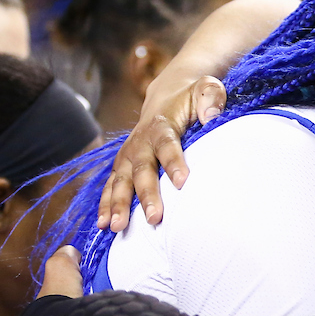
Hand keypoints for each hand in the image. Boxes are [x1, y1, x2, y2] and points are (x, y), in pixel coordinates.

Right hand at [96, 75, 225, 231]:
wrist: (167, 96)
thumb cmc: (191, 97)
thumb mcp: (205, 88)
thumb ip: (210, 97)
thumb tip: (211, 116)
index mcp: (161, 124)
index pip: (167, 144)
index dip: (173, 162)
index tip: (182, 183)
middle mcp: (140, 141)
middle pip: (142, 169)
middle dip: (146, 194)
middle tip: (153, 219)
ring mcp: (128, 155)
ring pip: (121, 181)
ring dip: (118, 204)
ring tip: (116, 227)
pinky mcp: (122, 166)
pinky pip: (111, 186)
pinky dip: (105, 205)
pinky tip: (103, 226)